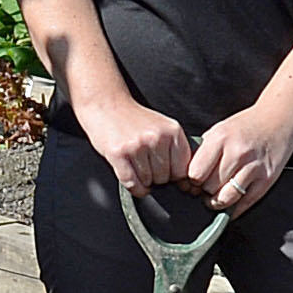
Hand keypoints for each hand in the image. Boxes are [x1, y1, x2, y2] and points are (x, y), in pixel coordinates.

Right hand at [76, 87, 192, 194]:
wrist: (106, 105)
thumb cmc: (135, 120)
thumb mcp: (163, 126)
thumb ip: (175, 148)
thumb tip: (186, 180)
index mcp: (173, 131)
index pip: (183, 170)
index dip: (174, 176)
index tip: (166, 173)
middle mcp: (157, 138)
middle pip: (165, 178)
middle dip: (156, 178)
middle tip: (146, 165)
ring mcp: (138, 146)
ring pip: (148, 182)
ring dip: (143, 181)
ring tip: (137, 166)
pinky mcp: (119, 154)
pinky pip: (132, 184)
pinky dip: (134, 188)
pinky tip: (132, 178)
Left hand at [185, 102, 292, 213]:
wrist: (279, 120)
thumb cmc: (247, 126)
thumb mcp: (219, 130)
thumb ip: (204, 151)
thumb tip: (187, 175)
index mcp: (220, 138)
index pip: (195, 172)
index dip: (192, 180)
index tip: (194, 180)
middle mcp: (237, 152)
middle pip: (209, 187)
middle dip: (204, 190)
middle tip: (206, 187)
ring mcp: (253, 167)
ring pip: (226, 198)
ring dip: (218, 201)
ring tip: (216, 196)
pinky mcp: (267, 179)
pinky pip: (245, 203)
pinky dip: (235, 208)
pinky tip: (230, 202)